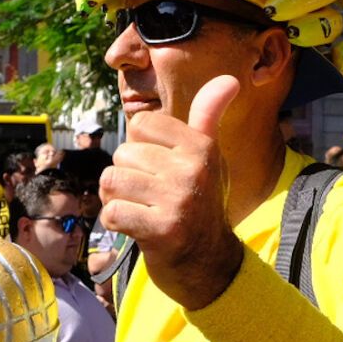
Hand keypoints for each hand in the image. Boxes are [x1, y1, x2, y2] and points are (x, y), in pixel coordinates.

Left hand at [100, 76, 243, 309]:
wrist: (210, 263)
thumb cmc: (202, 203)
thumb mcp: (209, 157)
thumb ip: (209, 117)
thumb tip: (230, 79)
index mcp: (200, 146)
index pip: (141, 124)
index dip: (141, 148)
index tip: (161, 170)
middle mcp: (191, 169)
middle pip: (123, 154)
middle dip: (127, 177)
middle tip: (151, 197)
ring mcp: (177, 200)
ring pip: (112, 181)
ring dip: (117, 199)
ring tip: (140, 210)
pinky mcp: (161, 230)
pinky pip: (112, 212)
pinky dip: (116, 222)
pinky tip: (136, 228)